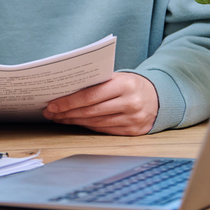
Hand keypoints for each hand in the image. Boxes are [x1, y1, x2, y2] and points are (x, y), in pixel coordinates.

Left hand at [41, 71, 159, 135]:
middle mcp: (130, 103)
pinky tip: (75, 122)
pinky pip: (104, 130)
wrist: (158, 98)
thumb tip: (65, 91)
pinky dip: (87, 126)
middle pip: (91, 110)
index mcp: (125, 84)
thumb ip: (97, 82)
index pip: (91, 95)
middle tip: (50, 112)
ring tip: (59, 118)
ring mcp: (132, 119)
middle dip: (67, 112)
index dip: (69, 101)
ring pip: (96, 122)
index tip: (52, 104)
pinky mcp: (132, 131)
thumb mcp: (118, 77)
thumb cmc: (130, 85)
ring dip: (74, 121)